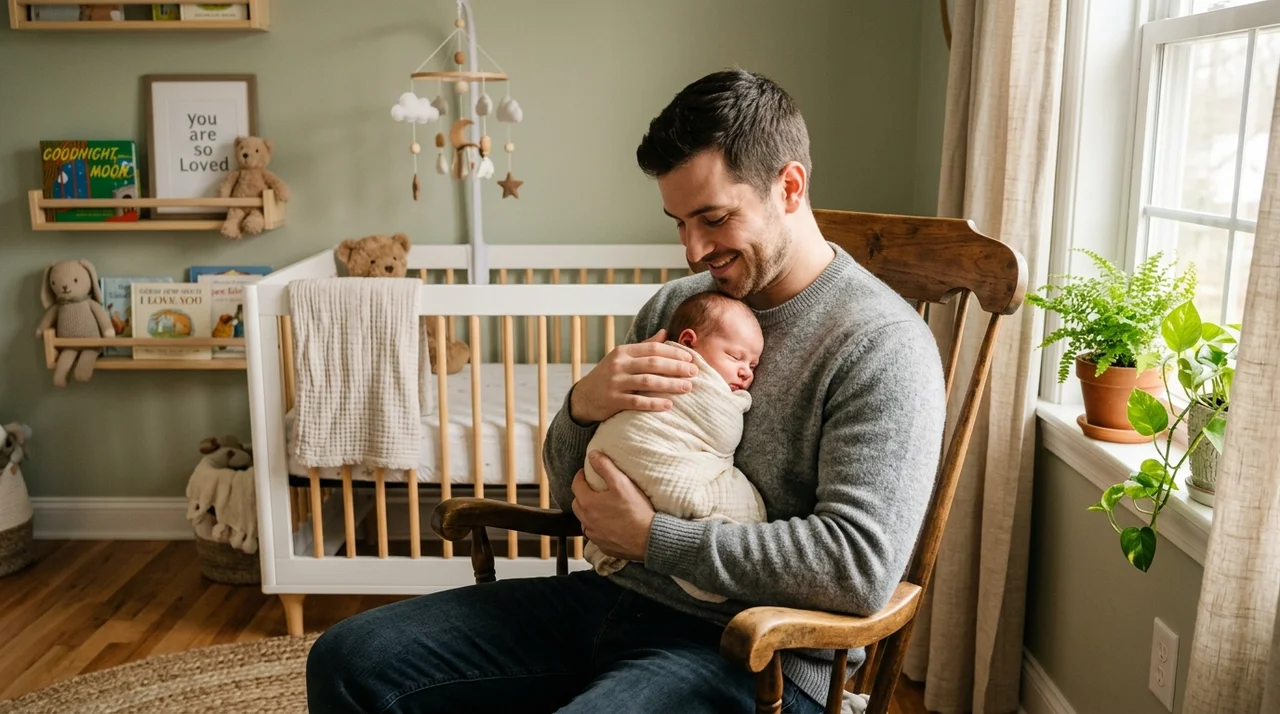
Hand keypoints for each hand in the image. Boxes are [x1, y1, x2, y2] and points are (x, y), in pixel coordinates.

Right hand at [569, 329, 696, 423]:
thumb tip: (665, 332)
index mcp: (623, 351)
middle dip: (676, 367)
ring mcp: (615, 383)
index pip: (653, 348)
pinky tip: (669, 405)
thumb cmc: (610, 375)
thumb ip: (644, 346)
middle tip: (694, 372)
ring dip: (670, 385)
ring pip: (647, 382)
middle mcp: (619, 364)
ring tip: (687, 387)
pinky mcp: (613, 400)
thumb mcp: (623, 357)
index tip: (690, 358)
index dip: (674, 352)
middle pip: (653, 364)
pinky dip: (654, 403)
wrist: (584, 396)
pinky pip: (637, 402)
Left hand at [571, 451, 654, 561]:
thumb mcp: (621, 483)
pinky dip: (597, 528)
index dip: (580, 476)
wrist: (648, 538)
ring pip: (584, 521)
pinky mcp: (603, 546)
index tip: (585, 472)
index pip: (576, 485)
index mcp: (588, 503)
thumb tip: (592, 455)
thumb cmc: (635, 511)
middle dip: (581, 494)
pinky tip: (608, 525)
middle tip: (591, 489)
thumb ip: (605, 467)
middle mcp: (587, 520)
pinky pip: (595, 535)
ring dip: (588, 513)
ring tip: (599, 507)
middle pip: (577, 504)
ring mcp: (594, 535)